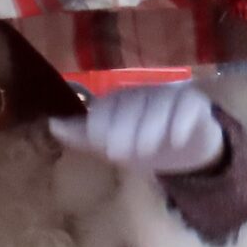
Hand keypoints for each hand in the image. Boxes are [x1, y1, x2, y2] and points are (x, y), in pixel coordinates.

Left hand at [48, 82, 224, 174]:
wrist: (183, 153)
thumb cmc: (141, 144)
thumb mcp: (109, 145)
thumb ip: (82, 135)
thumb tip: (51, 123)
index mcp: (120, 99)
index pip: (106, 106)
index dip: (101, 126)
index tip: (102, 148)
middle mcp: (144, 92)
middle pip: (131, 104)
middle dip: (123, 129)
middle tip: (118, 154)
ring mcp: (170, 96)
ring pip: (159, 104)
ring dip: (150, 128)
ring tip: (145, 151)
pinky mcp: (195, 104)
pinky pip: (189, 106)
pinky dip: (181, 122)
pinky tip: (176, 140)